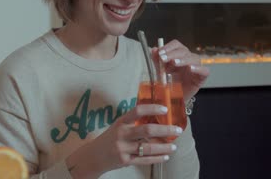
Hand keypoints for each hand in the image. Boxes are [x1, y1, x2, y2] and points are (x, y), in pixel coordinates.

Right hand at [66, 105, 181, 178]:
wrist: (93, 156)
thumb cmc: (109, 139)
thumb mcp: (117, 127)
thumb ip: (133, 123)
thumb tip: (156, 119)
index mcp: (120, 122)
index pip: (137, 111)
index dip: (152, 108)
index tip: (165, 109)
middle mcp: (121, 134)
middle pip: (146, 130)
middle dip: (165, 130)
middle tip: (177, 130)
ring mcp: (123, 149)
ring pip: (148, 147)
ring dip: (164, 147)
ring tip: (174, 146)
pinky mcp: (125, 161)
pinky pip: (144, 160)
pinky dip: (157, 158)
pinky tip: (166, 156)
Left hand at [152, 39, 209, 101]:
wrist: (172, 98)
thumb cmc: (168, 83)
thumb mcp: (160, 71)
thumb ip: (157, 60)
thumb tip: (154, 49)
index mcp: (178, 55)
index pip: (176, 45)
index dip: (168, 47)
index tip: (160, 53)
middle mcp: (188, 59)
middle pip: (184, 50)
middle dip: (172, 54)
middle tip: (163, 59)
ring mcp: (196, 67)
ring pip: (194, 58)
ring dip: (183, 59)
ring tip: (174, 63)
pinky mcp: (202, 77)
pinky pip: (204, 70)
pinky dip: (198, 68)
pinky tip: (190, 68)